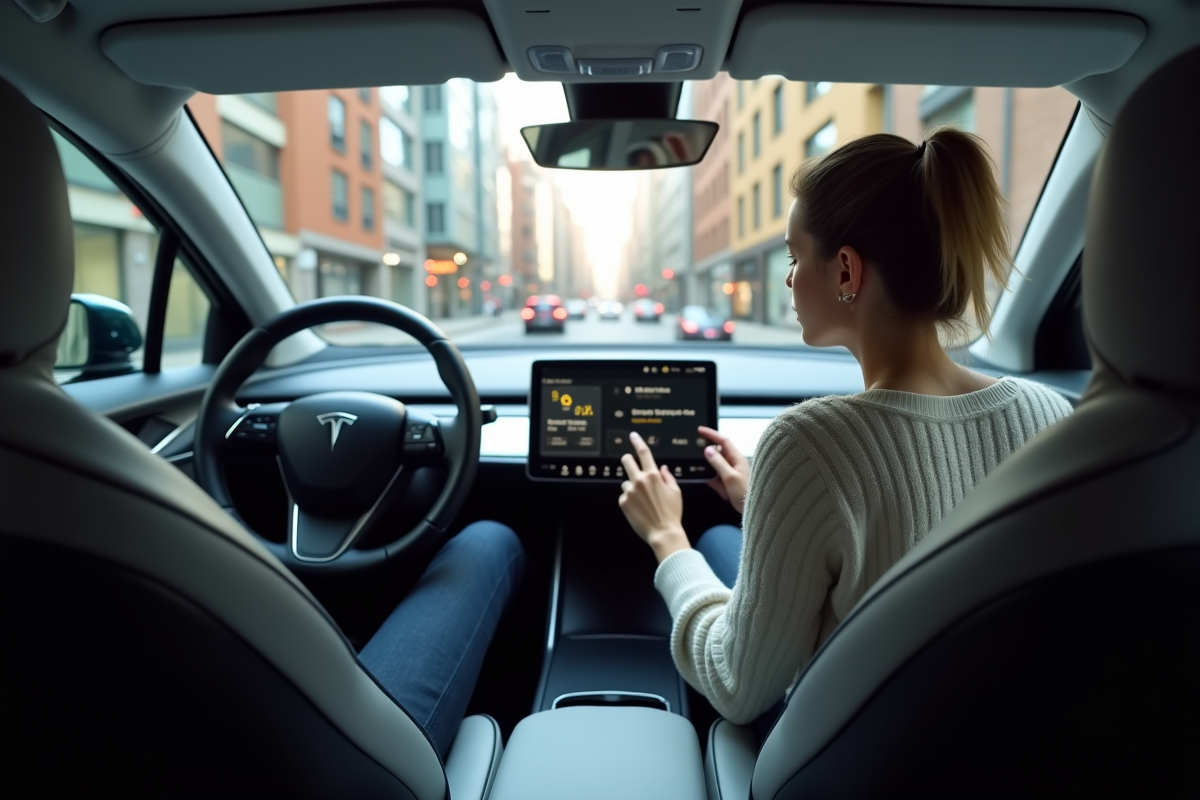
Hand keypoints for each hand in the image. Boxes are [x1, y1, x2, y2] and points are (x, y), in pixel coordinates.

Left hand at [618, 431, 689, 562]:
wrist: (663, 532)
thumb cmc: (672, 512)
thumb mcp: (675, 491)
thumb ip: (667, 477)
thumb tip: (662, 468)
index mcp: (653, 475)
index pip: (643, 453)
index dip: (637, 442)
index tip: (632, 436)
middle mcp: (639, 480)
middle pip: (626, 461)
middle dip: (627, 460)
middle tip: (630, 463)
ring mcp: (629, 491)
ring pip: (626, 482)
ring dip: (632, 486)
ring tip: (643, 500)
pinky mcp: (623, 502)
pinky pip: (624, 496)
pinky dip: (629, 499)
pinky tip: (638, 508)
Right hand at [698, 425, 749, 513]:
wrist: (756, 509)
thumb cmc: (745, 492)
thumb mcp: (729, 477)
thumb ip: (718, 463)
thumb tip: (707, 450)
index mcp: (737, 458)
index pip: (723, 441)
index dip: (712, 434)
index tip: (700, 430)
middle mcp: (735, 463)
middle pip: (718, 454)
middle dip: (709, 459)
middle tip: (698, 459)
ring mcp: (732, 472)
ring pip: (716, 468)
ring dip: (713, 475)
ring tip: (719, 485)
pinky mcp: (730, 482)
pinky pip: (718, 479)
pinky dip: (717, 484)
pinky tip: (720, 491)